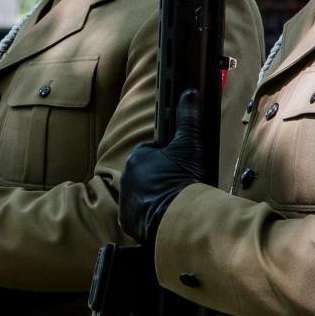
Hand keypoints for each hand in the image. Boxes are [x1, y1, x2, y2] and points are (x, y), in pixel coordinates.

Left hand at [119, 88, 207, 247]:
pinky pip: (139, 216)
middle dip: (159, 178)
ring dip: (155, 196)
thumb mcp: (189, 144)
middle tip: (179, 182)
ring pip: (141, 195)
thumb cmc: (182, 178)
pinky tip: (166, 214)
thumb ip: (187, 118)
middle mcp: (125, 180)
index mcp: (136, 159)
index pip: (150, 153)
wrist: (180, 218)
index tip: (178, 165)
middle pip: (145, 175)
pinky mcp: (129, 222)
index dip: (166, 158)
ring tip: (175, 200)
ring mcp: (125, 202)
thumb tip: (189, 93)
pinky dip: (151, 215)